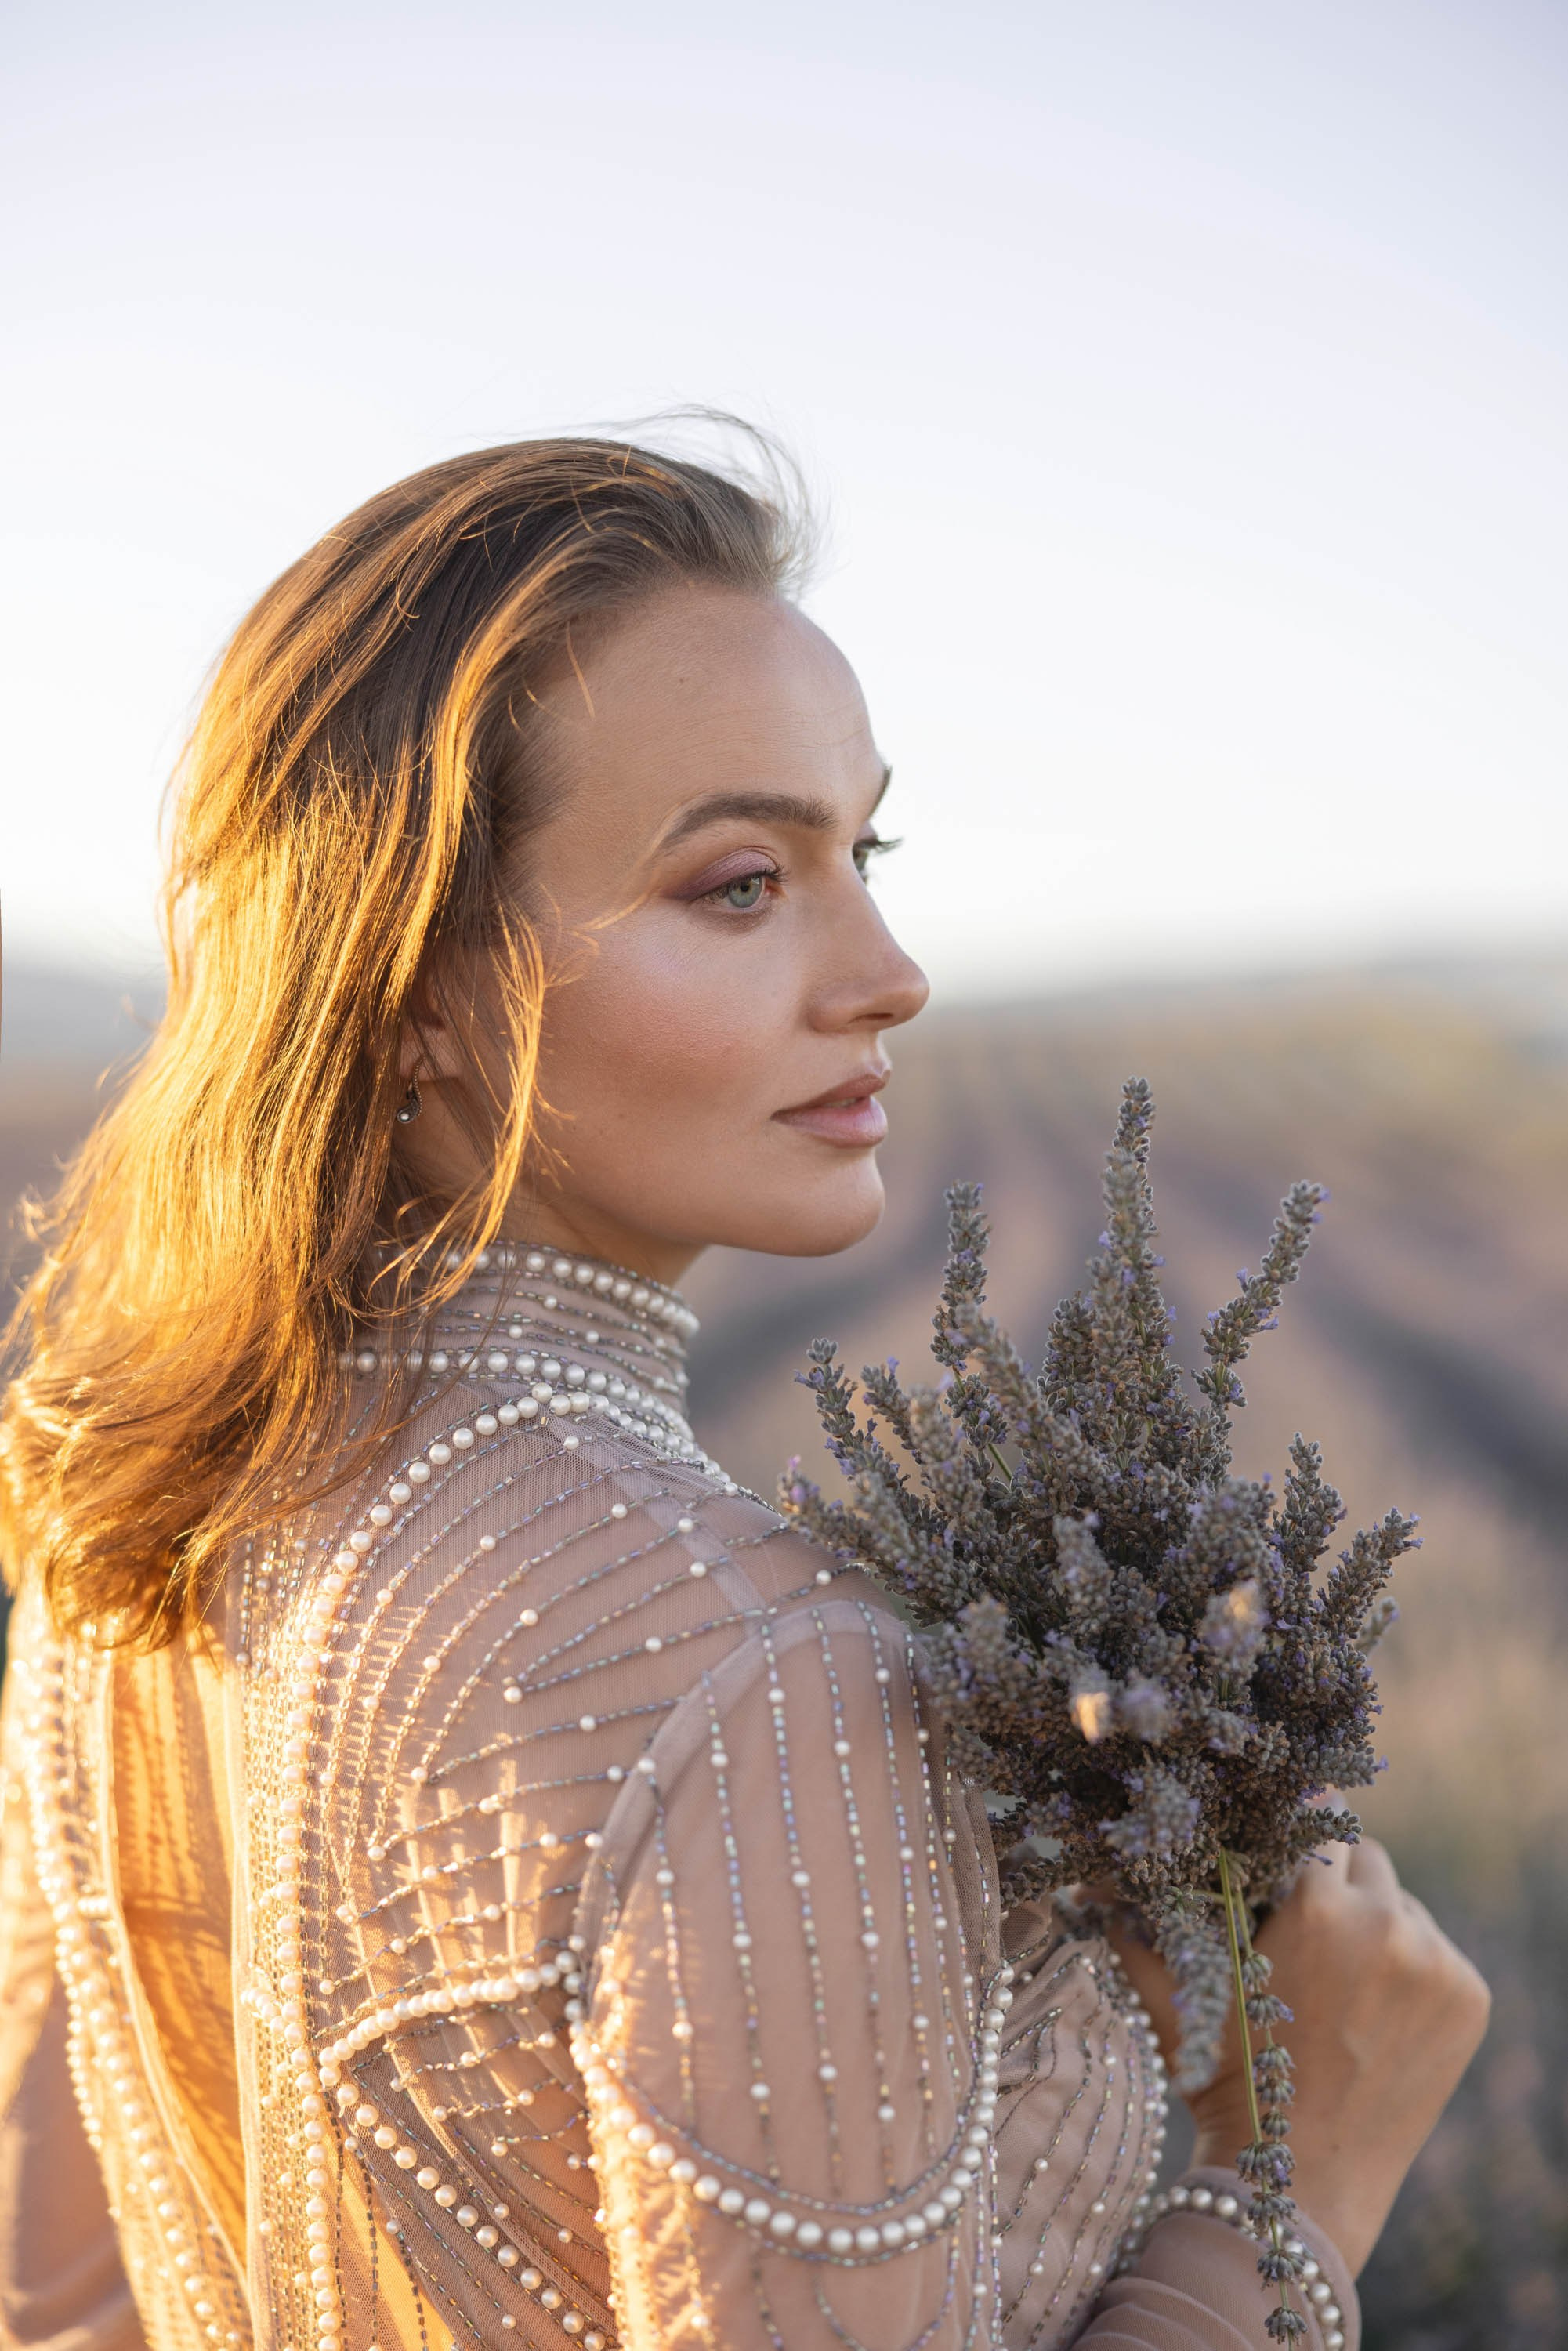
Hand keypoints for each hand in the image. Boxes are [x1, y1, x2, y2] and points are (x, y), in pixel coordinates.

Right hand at [1100, 1837, 1489, 2275]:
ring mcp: (1435, 1962)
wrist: (1302, 2182)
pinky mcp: (1468, 1996)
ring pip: (1402, 1901)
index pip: (1318, 1814)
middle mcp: (1385, 1923)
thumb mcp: (1176, 1997)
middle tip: (1304, 1923)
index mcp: (1315, 1907)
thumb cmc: (1226, 2082)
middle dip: (1333, 1877)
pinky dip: (1410, 1966)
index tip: (1280, 1848)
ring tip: (1337, 1979)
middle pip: (1364, 1853)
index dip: (1294, 1826)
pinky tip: (1373, 2011)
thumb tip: (1087, 1878)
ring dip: (1374, 1921)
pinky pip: (1435, 1948)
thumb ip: (1131, 1925)